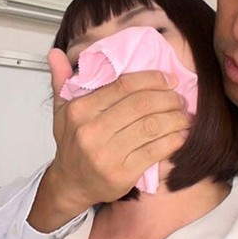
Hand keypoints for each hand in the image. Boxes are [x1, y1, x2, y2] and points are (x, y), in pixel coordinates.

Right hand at [28, 48, 190, 231]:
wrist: (71, 184)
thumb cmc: (72, 145)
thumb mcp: (62, 111)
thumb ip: (62, 81)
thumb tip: (54, 53)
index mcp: (80, 111)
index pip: (123, 86)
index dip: (151, 79)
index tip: (168, 79)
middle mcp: (91, 131)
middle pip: (141, 105)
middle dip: (167, 98)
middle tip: (179, 98)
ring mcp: (106, 154)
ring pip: (151, 127)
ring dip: (175, 118)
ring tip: (183, 115)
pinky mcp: (122, 174)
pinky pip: (155, 151)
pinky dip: (173, 140)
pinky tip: (180, 135)